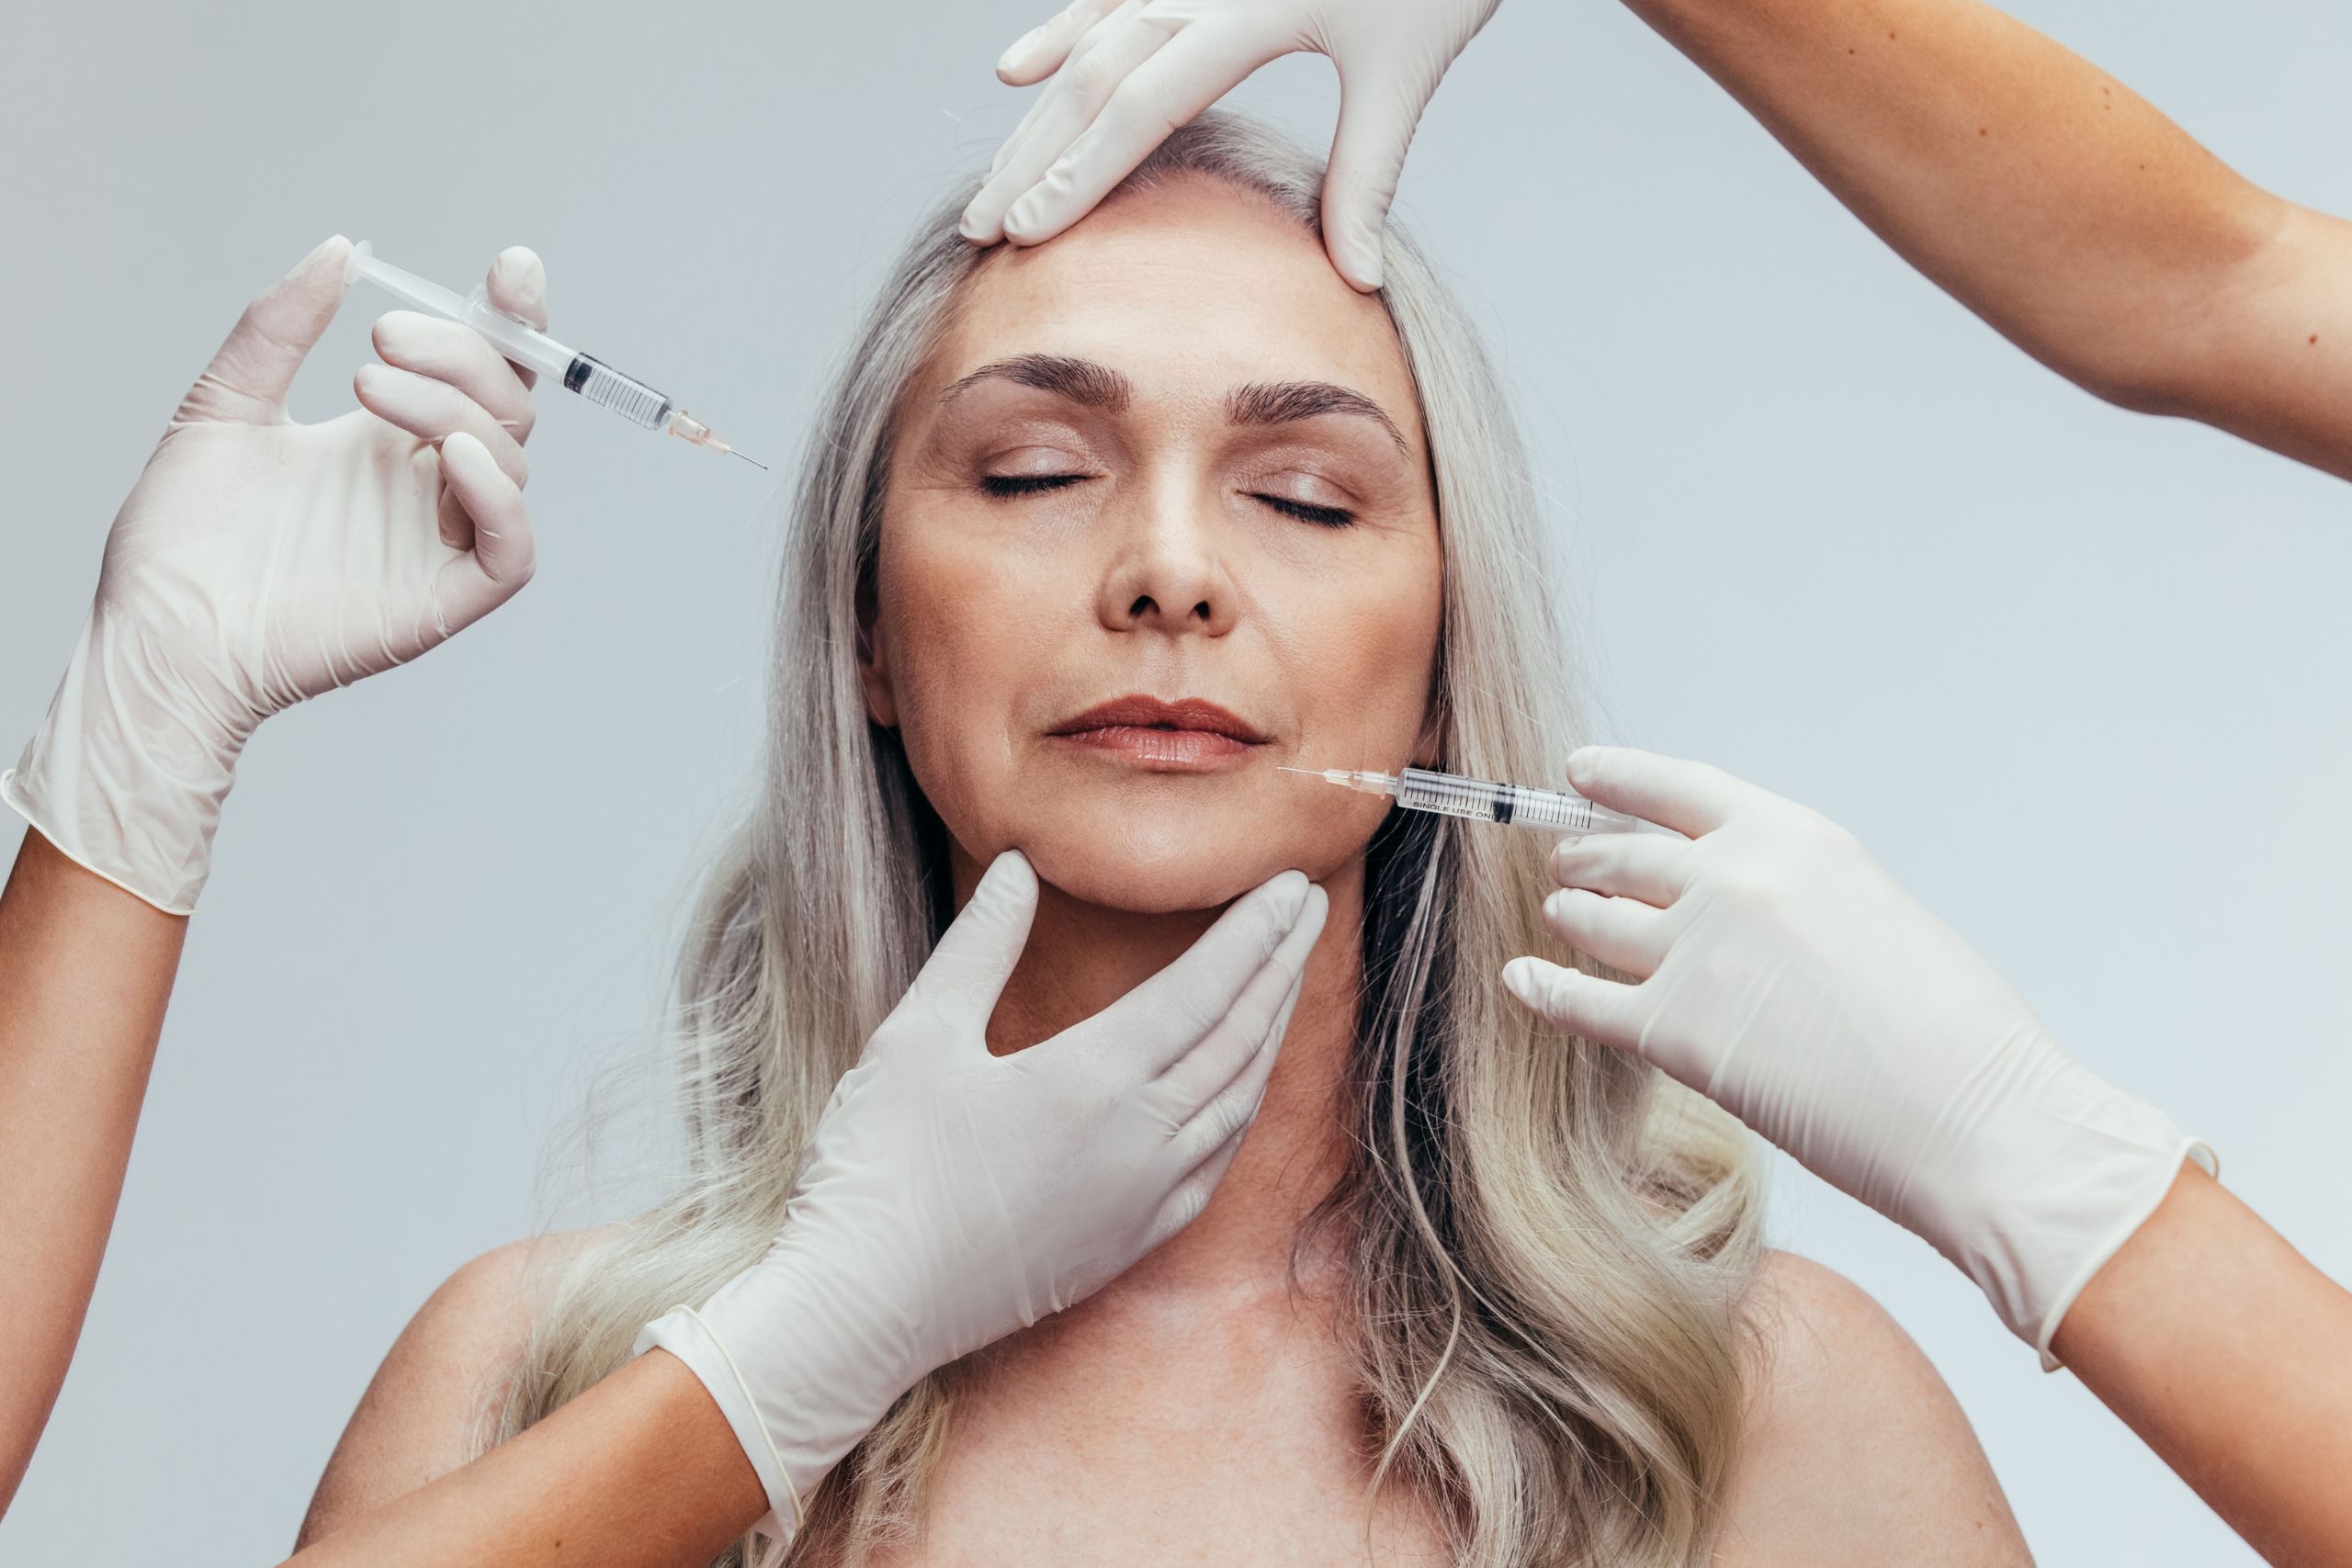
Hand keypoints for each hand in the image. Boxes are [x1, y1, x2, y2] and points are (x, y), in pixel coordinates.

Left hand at [0, 236, 548, 913]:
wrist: (160, 630)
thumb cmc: (183, 539)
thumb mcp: (223, 402)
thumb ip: (280, 326)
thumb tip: (338, 251)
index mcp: (388, 439)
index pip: (484, 371)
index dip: (512, 318)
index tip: (507, 269)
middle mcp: (425, 486)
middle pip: (506, 403)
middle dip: (464, 354)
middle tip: (382, 340)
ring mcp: (439, 542)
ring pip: (509, 459)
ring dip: (455, 407)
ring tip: (369, 387)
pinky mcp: (445, 598)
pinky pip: (511, 547)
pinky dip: (496, 494)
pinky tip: (443, 456)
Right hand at [636, 850, 1328, 1538]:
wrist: (861, 1312)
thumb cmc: (879, 1168)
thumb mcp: (919, 1036)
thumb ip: (980, 945)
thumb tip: (1020, 867)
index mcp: (1093, 1080)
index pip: (1205, 986)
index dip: (1255, 930)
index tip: (1291, 882)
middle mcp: (1141, 1142)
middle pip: (1239, 1037)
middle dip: (1281, 966)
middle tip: (1308, 908)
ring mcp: (1143, 1200)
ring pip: (1239, 1101)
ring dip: (1269, 1032)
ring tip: (1284, 979)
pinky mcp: (1130, 1243)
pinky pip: (1216, 1163)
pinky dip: (1241, 1107)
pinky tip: (1240, 1085)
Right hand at [959, 0, 1502, 288]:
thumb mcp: (1408, 67)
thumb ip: (1370, 172)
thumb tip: (1357, 279)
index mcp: (1246, 12)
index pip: (1139, 106)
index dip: (1080, 175)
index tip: (1029, 235)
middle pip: (1092, 77)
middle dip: (1032, 159)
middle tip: (980, 228)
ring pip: (1089, 40)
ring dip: (1036, 115)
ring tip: (994, 180)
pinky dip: (1062, 33)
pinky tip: (1020, 69)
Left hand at [1500, 745, 2213, 1369]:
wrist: (1977, 1116)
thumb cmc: (1956, 1035)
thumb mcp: (1877, 916)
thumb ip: (1803, 900)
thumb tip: (1758, 921)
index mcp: (1794, 839)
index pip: (1680, 789)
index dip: (1620, 777)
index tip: (1581, 772)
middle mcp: (1732, 880)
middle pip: (1625, 856)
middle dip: (1587, 858)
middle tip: (1566, 863)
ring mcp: (1696, 952)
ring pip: (1596, 922)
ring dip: (1571, 916)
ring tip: (1558, 916)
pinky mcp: (1673, 1033)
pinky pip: (1581, 1002)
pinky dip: (1544, 989)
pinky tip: (1522, 982)